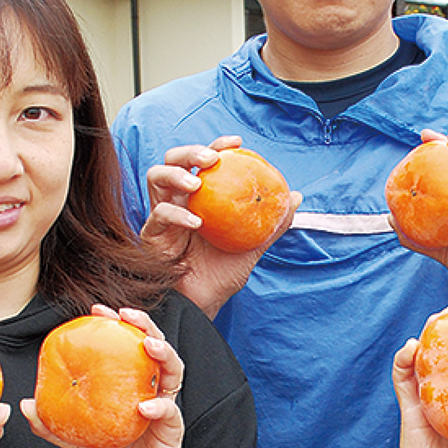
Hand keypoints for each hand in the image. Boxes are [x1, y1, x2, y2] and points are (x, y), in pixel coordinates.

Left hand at [22, 305, 200, 447]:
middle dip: (144, 325)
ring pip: (173, 370)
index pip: (128, 345)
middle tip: (125, 314)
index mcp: (132, 384)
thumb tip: (25, 404)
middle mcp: (152, 388)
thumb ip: (54, 424)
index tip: (99, 309)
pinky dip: (160, 405)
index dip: (118, 324)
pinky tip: (146, 405)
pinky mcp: (172, 429)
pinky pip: (170, 411)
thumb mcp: (76, 440)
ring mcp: (166, 406)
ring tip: (147, 345)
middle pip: (156, 347)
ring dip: (164, 353)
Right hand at [140, 136, 299, 318]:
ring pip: (156, 177)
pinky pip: (158, 215)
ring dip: (176, 174)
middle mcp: (178, 199)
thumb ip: (271, 223)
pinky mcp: (151, 234)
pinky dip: (176, 214)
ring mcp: (161, 215)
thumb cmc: (222, 273)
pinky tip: (196, 222)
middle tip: (211, 158)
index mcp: (200, 197)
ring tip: (197, 182)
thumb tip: (296, 197)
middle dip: (190, 151)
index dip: (217, 145)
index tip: (236, 142)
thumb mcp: (252, 245)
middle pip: (173, 160)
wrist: (202, 304)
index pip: (203, 161)